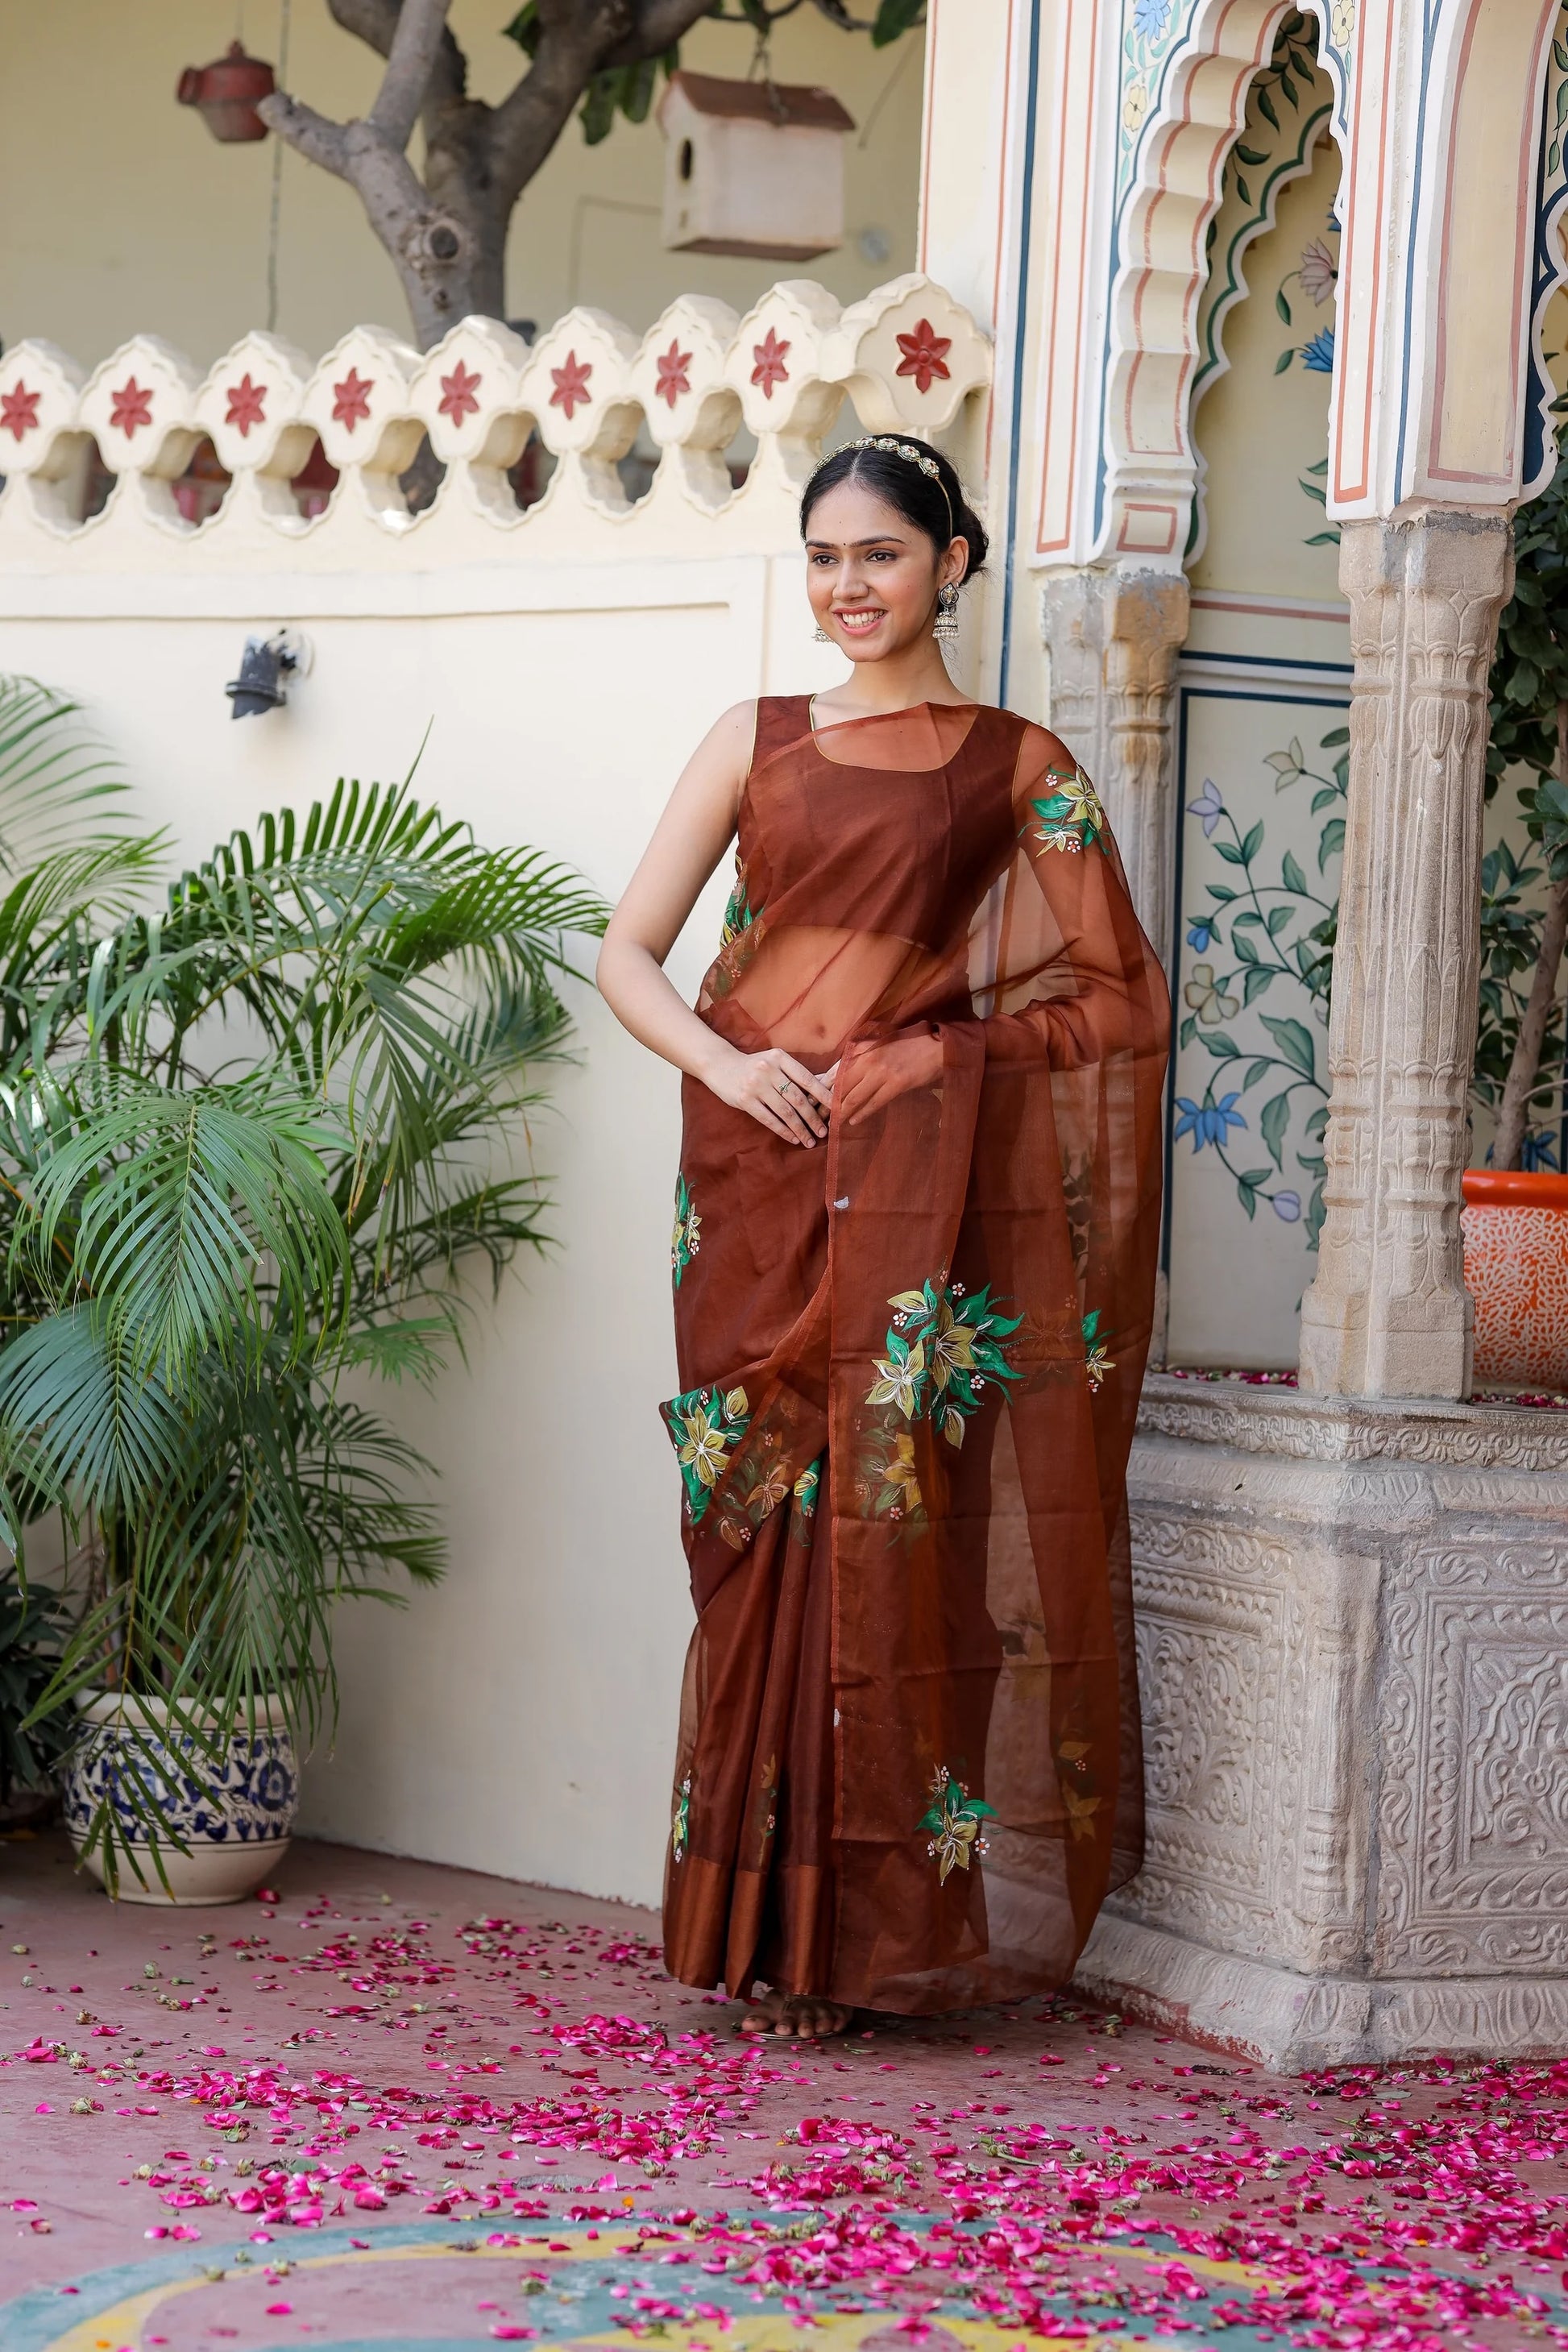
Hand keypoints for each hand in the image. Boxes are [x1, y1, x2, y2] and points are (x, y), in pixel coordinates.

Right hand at [703, 1045, 834, 1145]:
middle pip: (797, 1098)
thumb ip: (794, 1073)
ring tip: (810, 1140)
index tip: (837, 1107)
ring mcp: (755, 1085)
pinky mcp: (744, 1100)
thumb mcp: (774, 1061)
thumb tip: (826, 1087)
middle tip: (824, 1132)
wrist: (719, 1064)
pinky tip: (793, 1138)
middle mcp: (768, 1070)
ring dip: (800, 1128)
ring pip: (785, 1112)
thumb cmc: (754, 1065)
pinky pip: (768, 1119)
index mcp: (780, 1058)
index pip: (807, 1078)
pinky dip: (783, 1130)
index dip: (823, 1094)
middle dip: (813, 1118)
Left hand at [826, 1030, 943, 1125]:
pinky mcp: (896, 1084)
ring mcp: (882, 1073)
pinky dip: (862, 1113)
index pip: (836, 1071)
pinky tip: (853, 1121)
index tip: (814, 1099)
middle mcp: (869, 1060)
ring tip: (833, 1123)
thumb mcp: (880, 1042)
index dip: (823, 1087)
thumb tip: (841, 1068)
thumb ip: (861, 1052)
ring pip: (855, 1097)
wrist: (936, 1046)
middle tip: (819, 1116)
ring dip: (842, 1112)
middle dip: (828, 1103)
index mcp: (864, 1049)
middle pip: (841, 1086)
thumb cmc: (909, 1043)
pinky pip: (874, 1103)